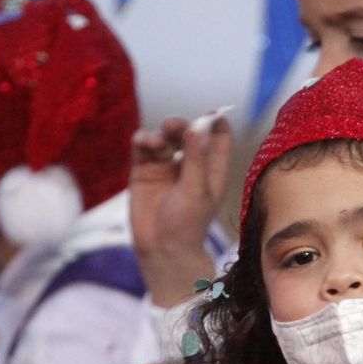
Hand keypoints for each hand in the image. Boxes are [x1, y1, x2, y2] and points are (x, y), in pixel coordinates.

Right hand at [129, 116, 234, 306]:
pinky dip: (143, 139)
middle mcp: (190, 164)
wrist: (161, 249)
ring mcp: (166, 166)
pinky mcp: (144, 171)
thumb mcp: (197, 190)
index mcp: (211, 169)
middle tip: (174, 126)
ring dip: (161, 133)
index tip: (211, 114)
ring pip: (164, 137)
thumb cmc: (187, 224)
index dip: (216, 123)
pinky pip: (143, 147)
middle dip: (181, 125)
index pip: (219, 138)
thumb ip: (197, 159)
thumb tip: (198, 128)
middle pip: (188, 133)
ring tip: (157, 141)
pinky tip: (143, 141)